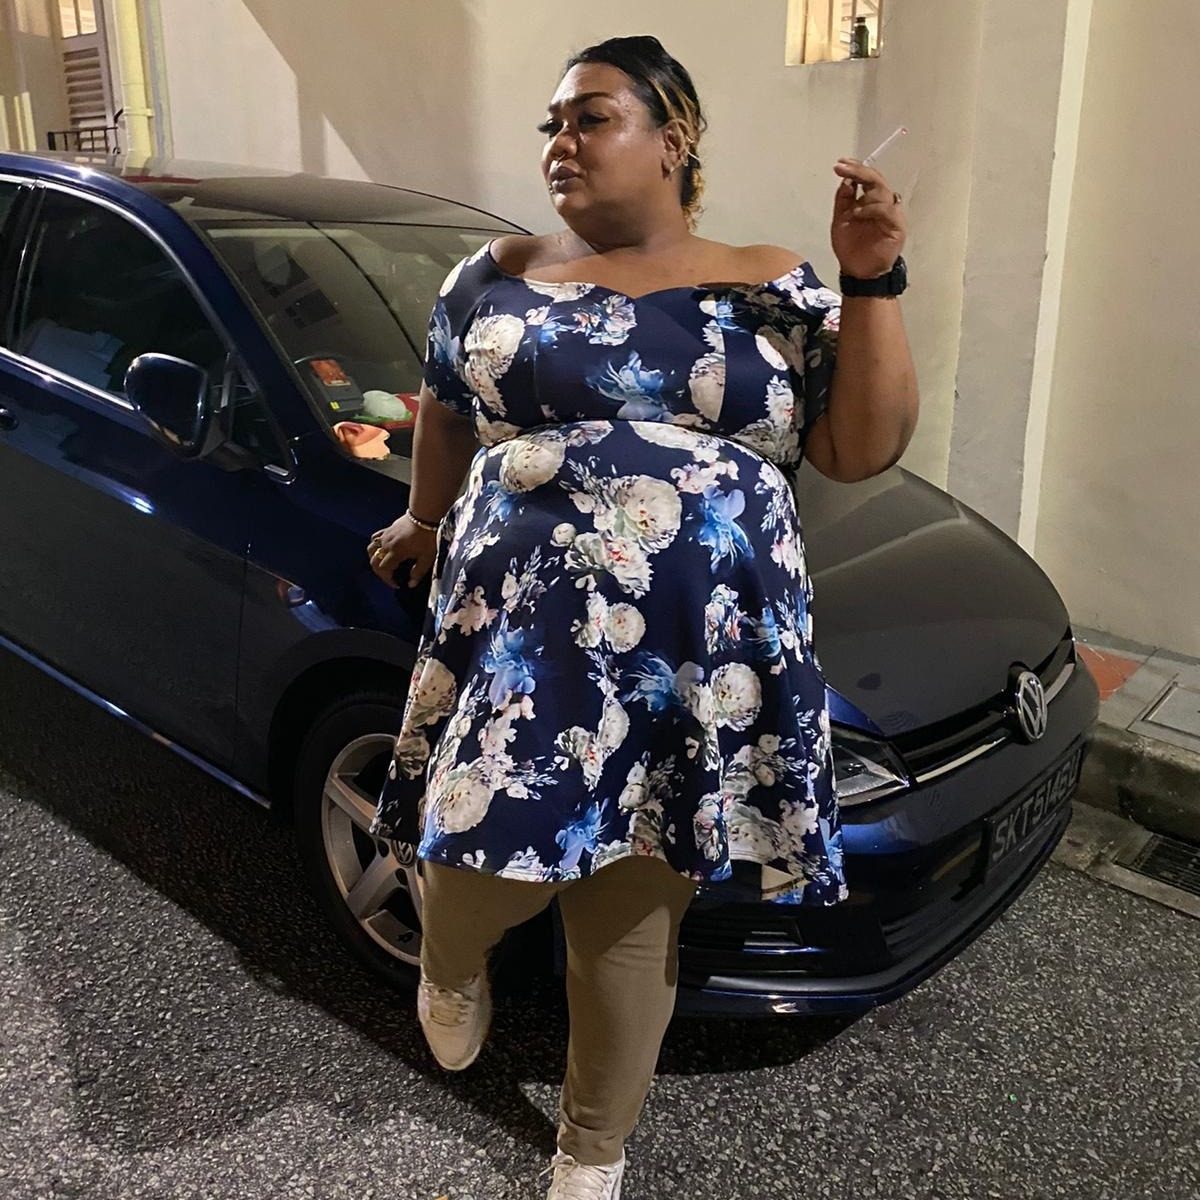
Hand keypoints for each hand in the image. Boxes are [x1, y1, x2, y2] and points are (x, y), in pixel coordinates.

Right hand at [368, 513, 438, 587]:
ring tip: (384, 564)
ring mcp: (385, 536)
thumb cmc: (428, 537)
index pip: (383, 569)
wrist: (426, 515)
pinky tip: (382, 549)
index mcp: (396, 552)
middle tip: (390, 577)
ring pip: (371, 549)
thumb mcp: (427, 557)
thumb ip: (418, 572)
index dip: (387, 579)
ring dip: (374, 559)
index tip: (396, 584)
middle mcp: (386, 544)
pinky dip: (375, 545)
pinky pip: (375, 538)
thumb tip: (411, 584)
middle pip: (374, 561)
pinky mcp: (387, 529)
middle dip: (380, 572)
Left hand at [831, 159, 906, 279]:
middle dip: (860, 171)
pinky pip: (888, 211)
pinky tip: (858, 215)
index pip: (866, 179)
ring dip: (864, 194)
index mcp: (870, 202)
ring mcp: (891, 215)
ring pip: (882, 192)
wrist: (858, 272)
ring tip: (850, 210)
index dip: (855, 169)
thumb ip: (843, 200)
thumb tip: (846, 178)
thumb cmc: (851, 248)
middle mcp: (882, 204)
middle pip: (876, 180)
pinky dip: (872, 209)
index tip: (840, 164)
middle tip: (843, 167)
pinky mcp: (897, 227)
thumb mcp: (840, 220)